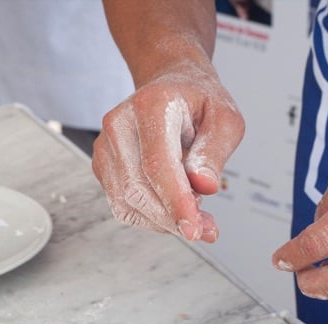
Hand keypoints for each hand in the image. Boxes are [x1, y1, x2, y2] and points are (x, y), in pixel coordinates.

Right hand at [92, 61, 244, 242]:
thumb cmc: (199, 104)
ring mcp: (105, 146)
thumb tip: (203, 186)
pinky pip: (123, 206)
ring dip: (163, 221)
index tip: (195, 229)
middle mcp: (119, 123)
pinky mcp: (103, 166)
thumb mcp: (225, 120)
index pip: (157, 163)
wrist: (172, 90)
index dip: (175, 201)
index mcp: (151, 105)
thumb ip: (215, 152)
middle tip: (206, 228)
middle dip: (172, 218)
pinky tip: (174, 210)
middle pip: (137, 188)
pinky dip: (151, 218)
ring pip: (127, 203)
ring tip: (195, 216)